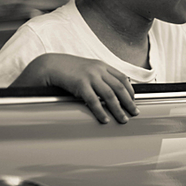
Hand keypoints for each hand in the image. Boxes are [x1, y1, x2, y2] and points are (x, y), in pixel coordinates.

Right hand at [15, 53, 138, 123]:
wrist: (50, 65)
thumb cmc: (69, 70)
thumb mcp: (88, 69)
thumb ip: (100, 76)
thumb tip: (111, 89)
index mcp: (102, 66)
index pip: (123, 78)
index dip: (130, 90)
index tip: (134, 101)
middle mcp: (99, 70)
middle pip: (120, 87)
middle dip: (129, 102)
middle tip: (134, 112)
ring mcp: (90, 76)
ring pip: (110, 95)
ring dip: (118, 109)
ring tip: (123, 119)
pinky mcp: (80, 84)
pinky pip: (93, 100)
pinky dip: (101, 111)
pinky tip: (105, 119)